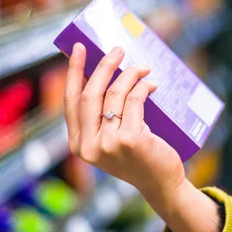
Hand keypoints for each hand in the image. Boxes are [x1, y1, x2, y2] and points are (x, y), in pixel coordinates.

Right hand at [64, 43, 184, 196]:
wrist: (161, 184)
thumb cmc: (138, 157)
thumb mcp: (111, 139)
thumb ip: (102, 116)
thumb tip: (105, 73)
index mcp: (78, 144)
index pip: (71, 101)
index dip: (73, 71)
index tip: (79, 48)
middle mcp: (88, 146)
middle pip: (91, 93)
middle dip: (104, 66)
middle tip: (118, 50)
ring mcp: (109, 144)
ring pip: (115, 94)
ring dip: (129, 74)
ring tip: (142, 68)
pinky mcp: (130, 140)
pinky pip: (135, 100)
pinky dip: (143, 87)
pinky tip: (151, 84)